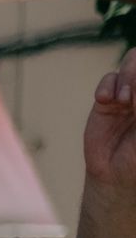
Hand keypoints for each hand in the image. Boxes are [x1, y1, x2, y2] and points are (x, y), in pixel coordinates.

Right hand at [86, 49, 135, 190]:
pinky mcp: (106, 101)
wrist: (115, 175)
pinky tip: (105, 100)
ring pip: (131, 62)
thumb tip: (134, 88)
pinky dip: (107, 86)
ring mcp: (128, 94)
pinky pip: (108, 79)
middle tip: (133, 97)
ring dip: (128, 77)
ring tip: (123, 100)